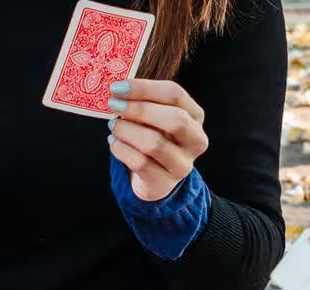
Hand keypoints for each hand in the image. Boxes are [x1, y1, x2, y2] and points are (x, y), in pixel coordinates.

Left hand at [108, 79, 208, 202]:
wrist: (154, 180)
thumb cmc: (154, 140)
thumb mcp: (156, 119)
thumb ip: (145, 103)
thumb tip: (118, 90)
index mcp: (196, 116)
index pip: (175, 94)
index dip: (144, 88)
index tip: (117, 87)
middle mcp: (196, 140)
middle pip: (173, 118)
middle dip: (138, 109)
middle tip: (113, 105)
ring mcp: (182, 164)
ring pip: (154, 143)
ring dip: (127, 131)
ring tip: (112, 126)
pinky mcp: (164, 182)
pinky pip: (140, 163)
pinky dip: (122, 150)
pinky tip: (113, 142)